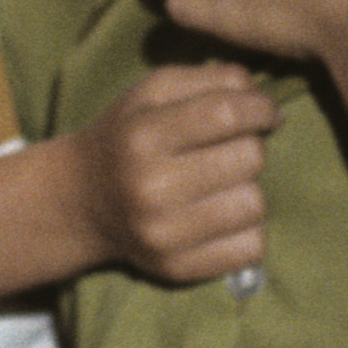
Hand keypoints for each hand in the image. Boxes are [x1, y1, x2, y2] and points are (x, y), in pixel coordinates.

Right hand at [71, 62, 276, 282]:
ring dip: (249, 189)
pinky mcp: (178, 268)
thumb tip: (267, 103)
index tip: (264, 112)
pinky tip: (222, 217)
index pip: (227, 114)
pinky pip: (251, 247)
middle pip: (249, 158)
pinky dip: (247, 230)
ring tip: (223, 185)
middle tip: (228, 150)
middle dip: (249, 147)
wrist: (81, 201)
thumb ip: (211, 80)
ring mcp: (164, 234)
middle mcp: (150, 188)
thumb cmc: (127, 135)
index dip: (260, 108)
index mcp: (141, 136)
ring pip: (255, 204)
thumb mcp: (153, 91)